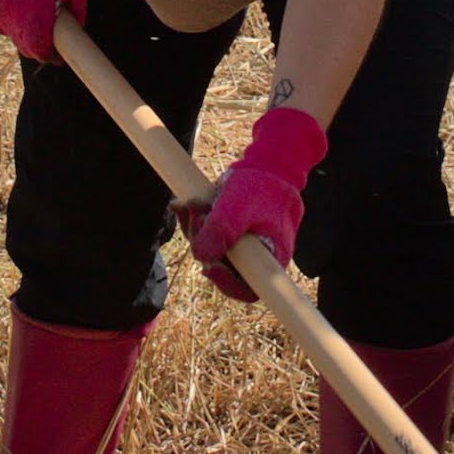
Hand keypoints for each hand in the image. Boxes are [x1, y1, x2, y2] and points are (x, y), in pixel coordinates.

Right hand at [0, 0, 86, 62]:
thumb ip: (77, 11)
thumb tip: (77, 29)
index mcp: (32, 16)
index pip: (39, 51)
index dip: (51, 55)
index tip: (59, 53)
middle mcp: (9, 16)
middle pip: (24, 46)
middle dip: (38, 44)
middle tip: (50, 31)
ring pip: (9, 31)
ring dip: (21, 28)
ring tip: (33, 8)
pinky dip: (8, 13)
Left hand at [191, 104, 327, 299]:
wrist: (267, 163)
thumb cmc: (262, 185)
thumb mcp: (239, 206)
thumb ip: (222, 230)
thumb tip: (201, 258)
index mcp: (269, 258)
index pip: (247, 290)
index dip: (225, 284)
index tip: (209, 267)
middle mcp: (255, 256)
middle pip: (221, 268)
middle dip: (202, 243)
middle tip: (196, 215)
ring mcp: (240, 244)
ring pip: (210, 250)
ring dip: (195, 228)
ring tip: (192, 203)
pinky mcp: (229, 231)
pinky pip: (206, 234)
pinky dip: (194, 220)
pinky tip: (184, 204)